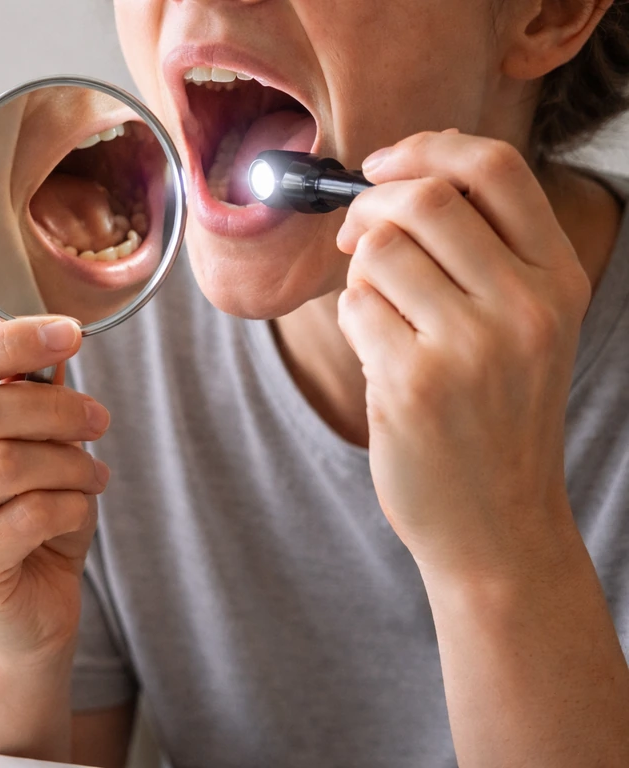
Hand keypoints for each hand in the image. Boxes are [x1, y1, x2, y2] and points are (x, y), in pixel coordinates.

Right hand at [0, 316, 110, 658]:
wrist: (25, 607)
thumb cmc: (23, 514)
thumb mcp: (29, 444)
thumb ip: (30, 395)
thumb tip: (55, 346)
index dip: (12, 341)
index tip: (72, 333)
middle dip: (50, 407)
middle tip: (97, 418)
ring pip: (2, 465)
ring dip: (67, 463)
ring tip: (94, 474)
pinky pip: (26, 517)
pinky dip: (70, 505)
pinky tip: (79, 509)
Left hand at [335, 131, 591, 580]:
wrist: (497, 525)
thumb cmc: (495, 417)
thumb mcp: (524, 329)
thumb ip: (480, 254)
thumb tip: (392, 185)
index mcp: (558, 278)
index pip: (494, 167)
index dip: (426, 147)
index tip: (381, 164)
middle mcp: (525, 305)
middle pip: (424, 198)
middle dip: (369, 205)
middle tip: (353, 237)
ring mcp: (471, 346)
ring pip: (378, 251)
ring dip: (360, 274)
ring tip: (381, 317)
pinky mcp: (414, 384)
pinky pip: (354, 308)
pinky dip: (352, 321)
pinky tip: (379, 358)